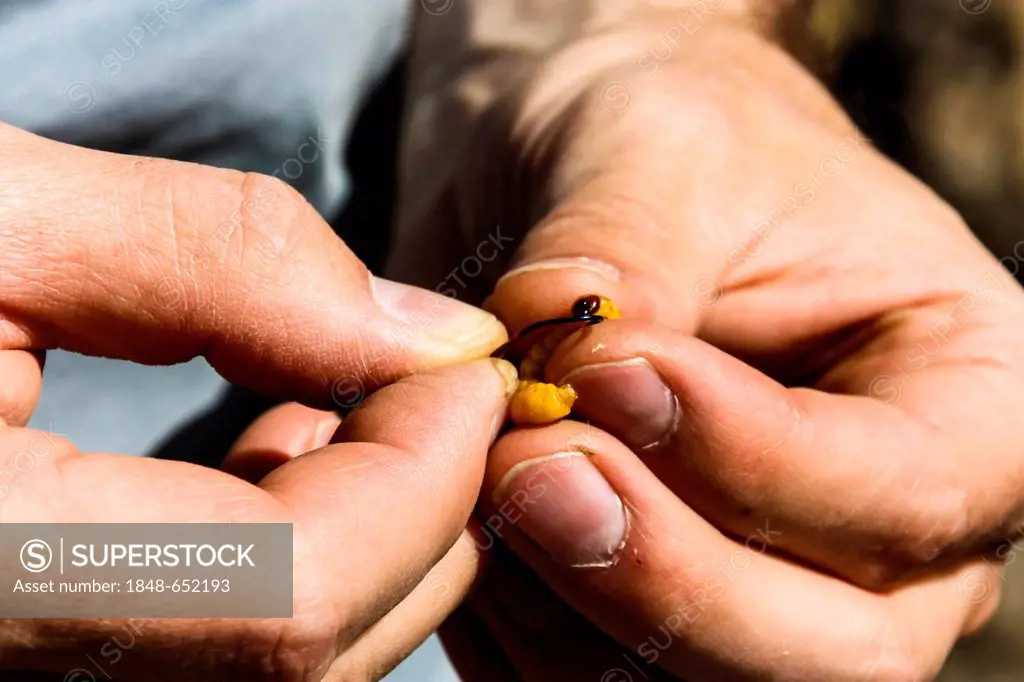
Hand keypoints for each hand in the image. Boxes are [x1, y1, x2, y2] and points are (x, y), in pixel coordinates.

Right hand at [0, 122, 512, 680]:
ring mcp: (26, 664)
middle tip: (432, 379)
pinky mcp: (33, 636)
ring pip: (282, 654)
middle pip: (313, 651)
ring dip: (365, 527)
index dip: (424, 478)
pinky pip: (218, 632)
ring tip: (348, 396)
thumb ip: (222, 264)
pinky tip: (278, 441)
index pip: (296, 597)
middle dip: (419, 508)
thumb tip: (426, 332)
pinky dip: (291, 544)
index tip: (468, 366)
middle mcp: (5, 662)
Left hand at [416, 14, 1023, 681]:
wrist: (586, 163)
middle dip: (665, 576)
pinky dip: (509, 622)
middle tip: (532, 465)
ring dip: (567, 604)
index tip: (607, 369)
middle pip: (828, 650)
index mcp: (963, 399)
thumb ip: (629, 265)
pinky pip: (579, 679)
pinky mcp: (646, 609)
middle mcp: (886, 525)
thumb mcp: (664, 151)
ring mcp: (768, 584)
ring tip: (483, 465)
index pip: (904, 494)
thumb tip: (564, 377)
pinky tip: (462, 507)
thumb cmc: (667, 131)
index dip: (747, 457)